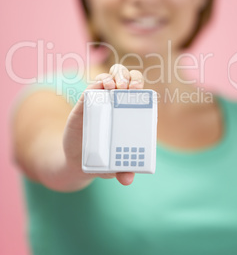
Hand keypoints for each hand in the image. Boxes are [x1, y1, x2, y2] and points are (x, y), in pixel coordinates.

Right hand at [62, 64, 143, 186]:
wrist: (77, 160)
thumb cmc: (102, 160)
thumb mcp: (112, 167)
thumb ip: (122, 171)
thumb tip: (127, 179)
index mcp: (130, 115)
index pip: (141, 93)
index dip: (141, 88)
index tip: (138, 91)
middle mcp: (118, 104)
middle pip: (129, 79)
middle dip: (131, 77)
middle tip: (128, 88)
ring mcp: (102, 100)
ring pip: (113, 75)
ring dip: (116, 75)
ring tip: (113, 87)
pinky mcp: (86, 100)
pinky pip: (94, 84)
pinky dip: (99, 80)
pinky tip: (101, 86)